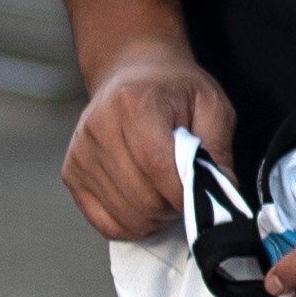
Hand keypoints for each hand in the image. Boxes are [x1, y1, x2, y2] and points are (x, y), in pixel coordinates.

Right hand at [64, 41, 229, 246]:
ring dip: (155, 217)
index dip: (183, 192)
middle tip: (184, 190)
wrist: (132, 72)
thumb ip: (217, 148)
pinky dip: (133, 223)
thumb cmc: (175, 90)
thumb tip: (223, 190)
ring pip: (126, 216)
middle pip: (141, 198)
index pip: (157, 165)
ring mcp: (81, 153)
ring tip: (165, 192)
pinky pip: (106, 223)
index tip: (202, 195)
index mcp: (133, 104)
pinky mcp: (72, 173)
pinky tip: (145, 201)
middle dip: (172, 206)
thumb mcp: (210, 105)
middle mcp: (99, 128)